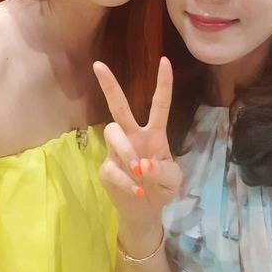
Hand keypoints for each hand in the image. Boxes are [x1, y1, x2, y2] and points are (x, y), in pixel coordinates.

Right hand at [93, 57, 181, 226]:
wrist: (144, 211)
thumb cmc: (162, 188)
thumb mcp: (173, 181)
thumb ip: (164, 172)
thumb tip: (145, 164)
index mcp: (154, 133)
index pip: (159, 104)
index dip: (163, 83)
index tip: (165, 60)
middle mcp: (133, 135)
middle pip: (119, 106)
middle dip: (110, 86)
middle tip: (98, 65)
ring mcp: (117, 150)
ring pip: (112, 132)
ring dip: (126, 151)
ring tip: (138, 172)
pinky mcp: (106, 167)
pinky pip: (111, 166)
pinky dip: (125, 181)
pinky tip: (135, 190)